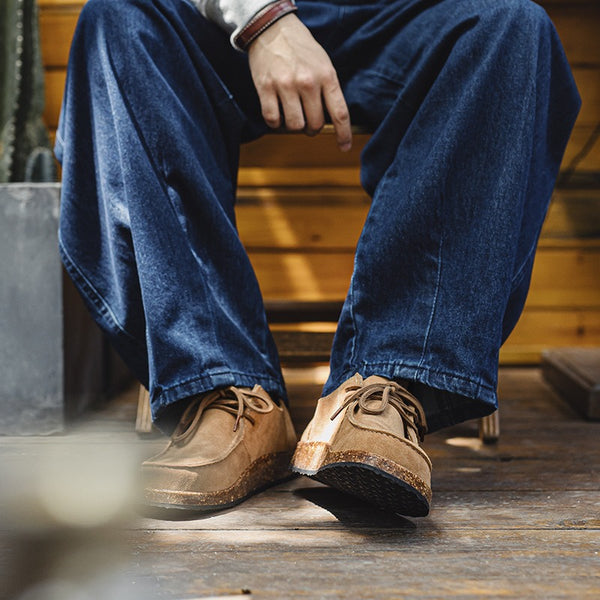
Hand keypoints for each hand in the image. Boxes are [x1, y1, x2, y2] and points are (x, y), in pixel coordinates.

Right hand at [247, 13, 351, 150]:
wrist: (271, 28)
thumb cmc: (300, 48)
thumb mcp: (323, 64)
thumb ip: (328, 89)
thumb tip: (331, 120)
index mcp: (326, 75)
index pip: (339, 113)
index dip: (343, 134)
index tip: (344, 147)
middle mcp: (308, 82)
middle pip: (315, 124)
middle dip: (312, 128)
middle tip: (308, 122)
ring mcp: (286, 85)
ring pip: (295, 126)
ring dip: (294, 127)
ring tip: (293, 116)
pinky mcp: (266, 88)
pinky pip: (272, 119)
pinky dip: (275, 123)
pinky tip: (277, 114)